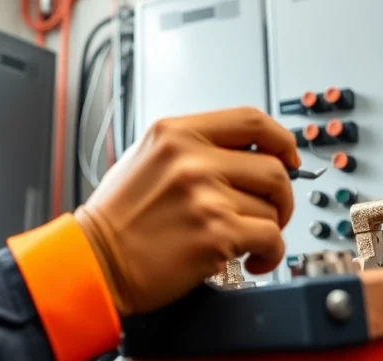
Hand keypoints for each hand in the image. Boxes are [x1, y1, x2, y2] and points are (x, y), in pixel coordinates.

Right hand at [74, 107, 299, 315]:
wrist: (94, 261)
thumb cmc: (117, 218)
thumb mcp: (147, 159)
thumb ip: (193, 149)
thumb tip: (246, 155)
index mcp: (176, 133)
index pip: (252, 120)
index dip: (282, 140)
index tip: (288, 157)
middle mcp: (191, 159)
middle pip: (273, 167)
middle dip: (280, 196)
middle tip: (267, 212)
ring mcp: (205, 195)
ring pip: (273, 207)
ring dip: (267, 228)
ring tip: (244, 239)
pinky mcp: (216, 234)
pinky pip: (272, 238)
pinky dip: (271, 254)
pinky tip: (252, 260)